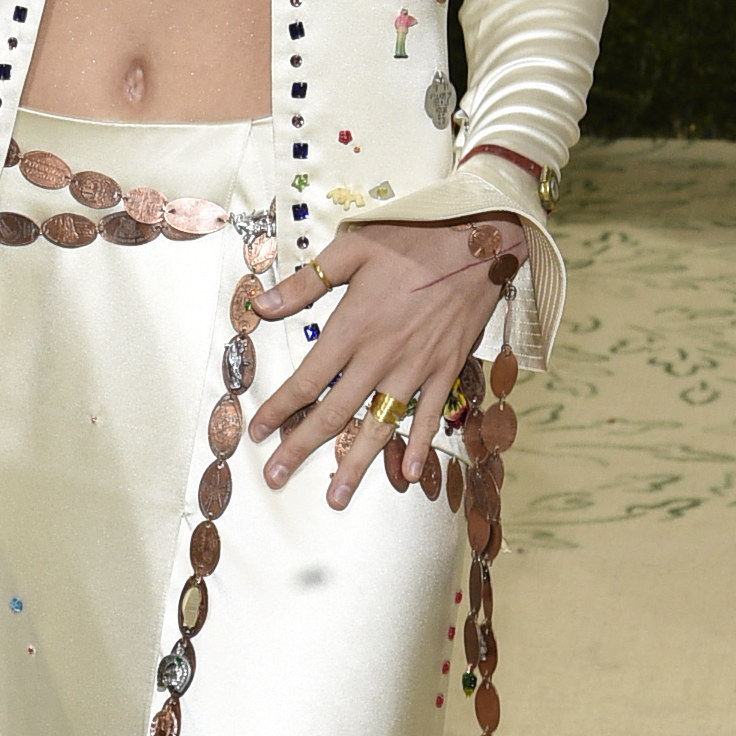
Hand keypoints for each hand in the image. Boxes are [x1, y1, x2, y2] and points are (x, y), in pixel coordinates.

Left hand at [247, 217, 526, 509]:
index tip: (257, 432)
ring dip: (355, 464)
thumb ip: (306, 282)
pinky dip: (417, 446)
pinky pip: (428, 416)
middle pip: (334, 413)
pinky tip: (406, 474)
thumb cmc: (413, 238)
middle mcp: (381, 356)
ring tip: (336, 497)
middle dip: (301, 448)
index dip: (279, 409)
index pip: (307, 379)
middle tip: (276, 478)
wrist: (478, 240)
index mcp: (353, 327)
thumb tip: (260, 306)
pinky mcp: (445, 370)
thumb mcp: (352, 248)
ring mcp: (415, 368)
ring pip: (379, 425)